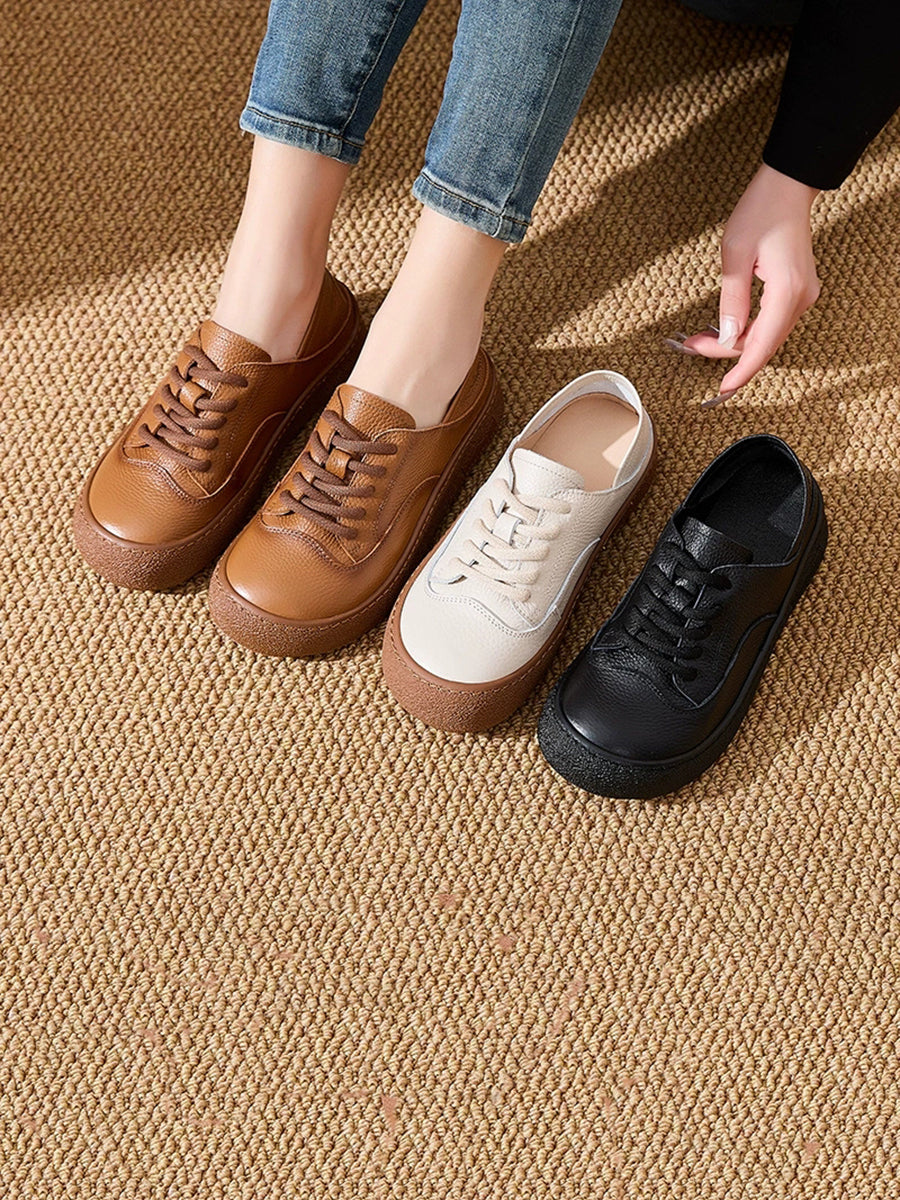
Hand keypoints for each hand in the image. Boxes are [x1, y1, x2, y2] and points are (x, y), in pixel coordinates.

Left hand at [674, 164, 819, 405]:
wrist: (787, 187)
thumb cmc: (761, 211)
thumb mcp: (735, 254)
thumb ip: (731, 300)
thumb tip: (728, 339)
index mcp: (788, 292)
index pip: (762, 346)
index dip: (740, 371)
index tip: (721, 389)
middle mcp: (801, 299)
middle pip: (762, 345)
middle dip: (726, 355)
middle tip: (690, 347)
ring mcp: (801, 297)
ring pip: (765, 337)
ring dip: (734, 344)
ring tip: (698, 340)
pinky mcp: (795, 293)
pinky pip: (770, 324)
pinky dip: (746, 331)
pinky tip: (722, 330)